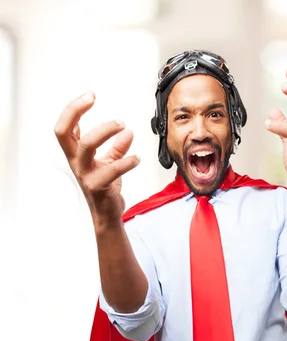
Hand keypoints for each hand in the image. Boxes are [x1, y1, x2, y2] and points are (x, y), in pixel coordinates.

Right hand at [53, 92, 139, 228]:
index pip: (64, 128)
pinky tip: (138, 158)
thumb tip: (127, 131)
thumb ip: (117, 147)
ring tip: (123, 126)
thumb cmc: (105, 186)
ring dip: (104, 132)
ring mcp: (85, 174)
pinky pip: (111, 170)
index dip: (73, 109)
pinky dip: (126, 161)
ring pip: (86, 147)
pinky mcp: (98, 186)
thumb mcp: (110, 162)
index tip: (90, 95)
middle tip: (92, 99)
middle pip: (63, 133)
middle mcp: (76, 162)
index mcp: (75, 154)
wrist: (107, 214)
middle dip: (75, 112)